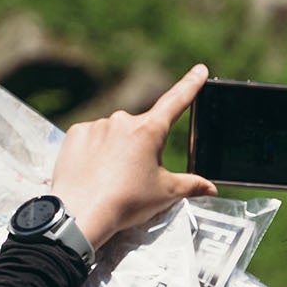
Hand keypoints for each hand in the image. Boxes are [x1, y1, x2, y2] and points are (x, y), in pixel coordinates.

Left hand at [50, 65, 216, 248]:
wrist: (81, 215)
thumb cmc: (125, 203)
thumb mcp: (165, 194)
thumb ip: (191, 186)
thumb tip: (210, 188)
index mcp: (149, 131)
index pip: (176, 101)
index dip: (190, 85)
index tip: (199, 71)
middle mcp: (122, 121)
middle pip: (141, 130)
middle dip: (142, 149)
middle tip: (136, 178)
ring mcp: (96, 126)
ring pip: (114, 135)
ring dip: (117, 151)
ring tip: (111, 180)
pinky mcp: (75, 134)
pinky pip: (91, 139)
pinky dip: (94, 152)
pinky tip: (93, 173)